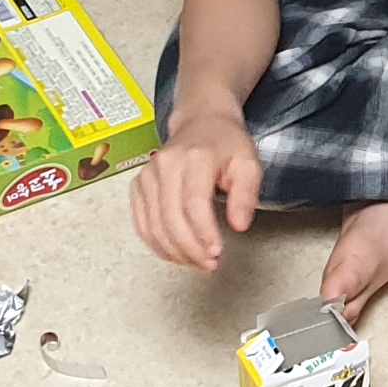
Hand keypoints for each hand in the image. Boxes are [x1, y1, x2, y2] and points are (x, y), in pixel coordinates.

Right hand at [130, 108, 261, 269]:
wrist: (201, 122)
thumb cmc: (225, 143)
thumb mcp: (249, 163)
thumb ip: (246, 194)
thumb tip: (239, 225)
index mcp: (194, 157)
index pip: (194, 204)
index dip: (203, 233)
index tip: (216, 252)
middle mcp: (165, 165)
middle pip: (171, 219)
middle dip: (190, 249)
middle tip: (209, 264)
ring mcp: (147, 176)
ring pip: (154, 226)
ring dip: (175, 252)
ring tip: (196, 262)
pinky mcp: (138, 186)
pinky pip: (142, 224)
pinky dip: (157, 244)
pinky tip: (175, 253)